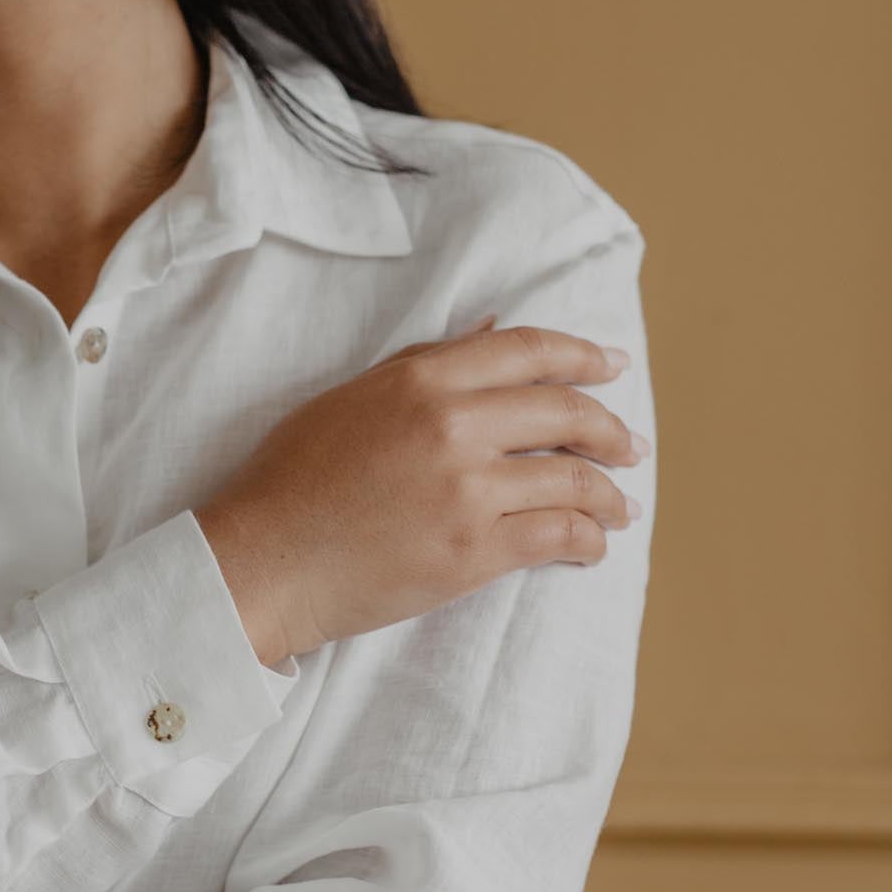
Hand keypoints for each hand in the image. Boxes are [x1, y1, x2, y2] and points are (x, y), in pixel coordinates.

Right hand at [194, 317, 646, 667]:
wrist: (261, 562)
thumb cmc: (290, 481)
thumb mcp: (349, 399)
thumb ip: (423, 363)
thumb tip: (490, 330)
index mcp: (419, 378)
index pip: (526, 351)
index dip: (582, 356)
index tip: (614, 368)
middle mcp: (451, 424)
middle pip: (564, 412)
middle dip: (610, 430)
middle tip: (630, 446)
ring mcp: (466, 489)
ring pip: (573, 478)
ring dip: (610, 493)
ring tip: (624, 506)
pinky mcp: (473, 551)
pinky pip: (558, 534)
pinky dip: (589, 539)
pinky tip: (594, 545)